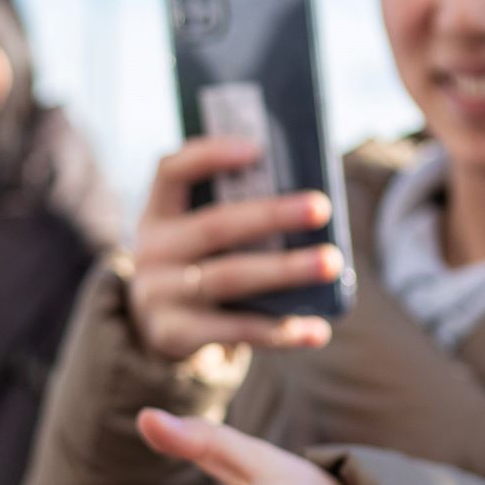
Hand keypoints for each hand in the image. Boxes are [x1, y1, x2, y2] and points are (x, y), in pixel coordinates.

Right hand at [125, 137, 343, 362]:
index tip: (257, 149)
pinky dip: (281, 330)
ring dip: (285, 269)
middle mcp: (153, 251)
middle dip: (271, 215)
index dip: (210, 156)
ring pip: (230, 277)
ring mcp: (159, 295)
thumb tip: (306, 205)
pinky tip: (317, 329)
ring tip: (331, 262)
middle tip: (321, 206)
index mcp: (158, 215)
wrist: (156, 331)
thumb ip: (232, 215)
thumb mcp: (195, 237)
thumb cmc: (198, 267)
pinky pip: (236, 329)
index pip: (171, 172)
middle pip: (215, 227)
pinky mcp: (175, 335)